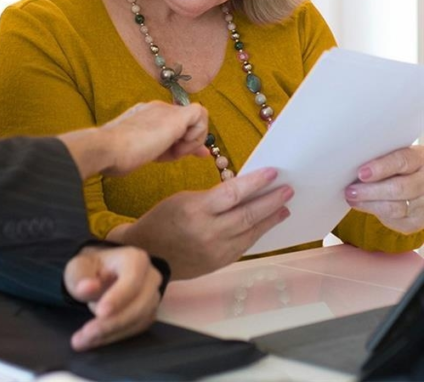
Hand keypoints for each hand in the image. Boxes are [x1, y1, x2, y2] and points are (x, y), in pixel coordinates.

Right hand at [61, 101, 208, 179]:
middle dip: (186, 143)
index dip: (183, 140)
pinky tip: (179, 146)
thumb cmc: (118, 155)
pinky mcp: (176, 116)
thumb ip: (166, 150)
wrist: (108, 148)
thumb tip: (191, 154)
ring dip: (190, 141)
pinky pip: (200, 115)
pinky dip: (196, 135)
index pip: (176, 124)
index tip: (180, 153)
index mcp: (147, 115)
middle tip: (171, 155)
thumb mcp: (145, 152)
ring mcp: (166, 110)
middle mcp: (158, 108)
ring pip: (197, 118)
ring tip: (172, 153)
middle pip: (187, 123)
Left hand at [63, 245, 161, 350]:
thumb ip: (81, 276)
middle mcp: (150, 277)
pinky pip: (135, 330)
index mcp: (135, 259)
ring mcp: (152, 297)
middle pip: (138, 305)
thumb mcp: (79, 267)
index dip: (119, 297)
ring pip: (138, 321)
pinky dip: (113, 337)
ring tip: (83, 340)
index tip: (100, 312)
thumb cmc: (90, 268)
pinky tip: (94, 340)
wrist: (98, 274)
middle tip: (86, 334)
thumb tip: (86, 288)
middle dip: (112, 322)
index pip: (132, 279)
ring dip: (110, 333)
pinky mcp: (148, 315)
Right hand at [108, 167, 292, 279]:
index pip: (233, 193)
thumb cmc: (162, 220)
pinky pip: (244, 245)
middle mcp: (209, 232)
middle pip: (248, 214)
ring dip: (270, 219)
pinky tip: (265, 224)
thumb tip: (242, 191)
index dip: (255, 182)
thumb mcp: (183, 199)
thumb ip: (213, 197)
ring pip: (251, 232)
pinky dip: (257, 233)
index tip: (273, 172)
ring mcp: (216, 250)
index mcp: (196, 210)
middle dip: (271, 201)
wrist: (148, 253)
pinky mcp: (220, 262)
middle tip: (288, 190)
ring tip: (285, 208)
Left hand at [345, 144, 423, 232]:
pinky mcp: (420, 222)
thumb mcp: (391, 155)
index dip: (381, 167)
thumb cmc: (395, 165)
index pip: (402, 161)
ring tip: (352, 199)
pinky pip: (398, 222)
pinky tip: (366, 206)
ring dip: (370, 205)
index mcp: (419, 158)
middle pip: (400, 188)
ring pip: (397, 208)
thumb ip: (377, 157)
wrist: (417, 182)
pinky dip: (378, 215)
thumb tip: (350, 164)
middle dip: (371, 191)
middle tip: (350, 191)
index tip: (361, 173)